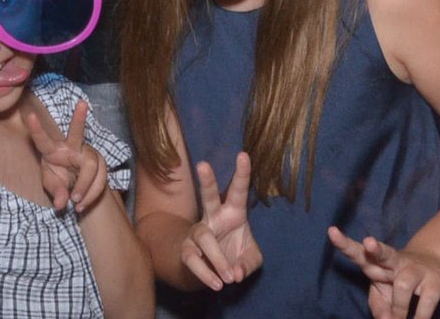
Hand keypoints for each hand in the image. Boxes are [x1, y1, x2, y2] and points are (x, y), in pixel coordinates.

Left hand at [24, 100, 105, 213]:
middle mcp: (72, 147)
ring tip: (77, 204)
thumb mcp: (52, 186)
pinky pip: (101, 179)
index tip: (29, 115)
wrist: (77, 188)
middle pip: (77, 133)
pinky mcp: (100, 163)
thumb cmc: (59, 181)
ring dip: (85, 187)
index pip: (43, 140)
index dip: (36, 129)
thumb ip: (55, 192)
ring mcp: (87, 153)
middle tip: (82, 103)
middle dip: (79, 118)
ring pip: (91, 166)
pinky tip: (83, 205)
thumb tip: (61, 203)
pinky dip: (92, 194)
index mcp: (53, 150)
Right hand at [182, 152, 261, 291]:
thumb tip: (235, 273)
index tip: (243, 154)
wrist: (212, 271)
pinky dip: (205, 273)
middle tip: (203, 164)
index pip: (238, 191)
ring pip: (204, 237)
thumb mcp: (250, 260)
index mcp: (233, 212)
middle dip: (207, 181)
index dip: (241, 174)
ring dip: (217, 257)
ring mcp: (199, 233)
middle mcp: (213, 217)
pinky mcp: (188, 250)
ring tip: (229, 277)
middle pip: (208, 196)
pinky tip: (217, 284)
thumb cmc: (235, 255)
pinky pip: (193, 259)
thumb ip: (248, 264)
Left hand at [326, 227, 439, 318]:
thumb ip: (378, 306)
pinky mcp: (435, 283)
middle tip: (369, 243)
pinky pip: (425, 303)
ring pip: (403, 285)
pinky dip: (419, 318)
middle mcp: (394, 261)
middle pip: (383, 253)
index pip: (357, 252)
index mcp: (375, 262)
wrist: (434, 264)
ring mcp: (416, 270)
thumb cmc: (398, 280)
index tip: (332, 231)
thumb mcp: (383, 293)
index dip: (345, 244)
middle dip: (375, 249)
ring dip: (398, 308)